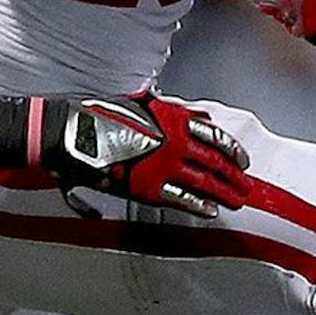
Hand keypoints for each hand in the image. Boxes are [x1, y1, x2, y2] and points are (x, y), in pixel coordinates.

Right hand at [44, 96, 250, 217]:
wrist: (70, 133)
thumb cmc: (99, 115)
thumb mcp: (141, 102)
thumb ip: (171, 111)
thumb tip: (200, 118)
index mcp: (172, 118)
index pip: (215, 135)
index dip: (232, 149)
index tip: (242, 159)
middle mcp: (174, 141)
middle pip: (216, 161)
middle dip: (234, 176)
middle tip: (245, 186)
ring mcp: (164, 165)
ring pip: (206, 181)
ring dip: (224, 192)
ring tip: (235, 201)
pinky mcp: (149, 187)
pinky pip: (183, 199)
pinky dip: (200, 206)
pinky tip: (210, 211)